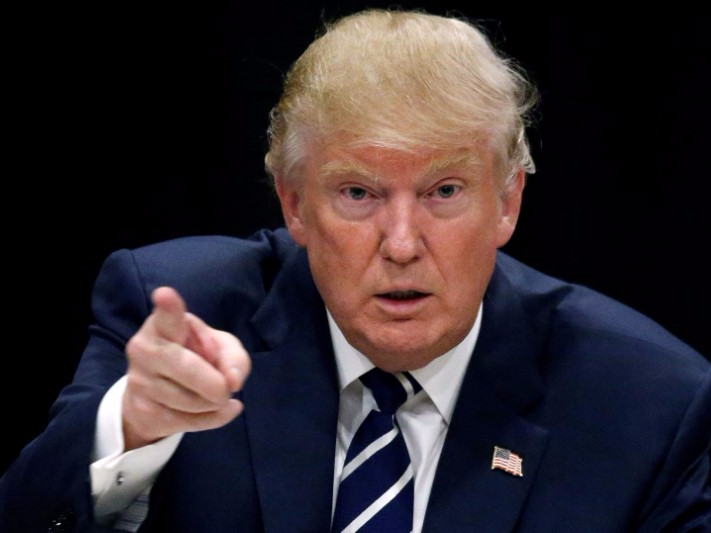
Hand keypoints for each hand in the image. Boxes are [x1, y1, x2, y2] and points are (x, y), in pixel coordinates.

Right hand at [121, 286, 250, 449]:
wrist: (156, 392)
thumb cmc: (194, 356)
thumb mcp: (220, 348)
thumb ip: (233, 357)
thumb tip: (233, 382)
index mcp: (163, 324)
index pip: (167, 316)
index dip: (168, 307)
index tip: (166, 295)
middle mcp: (144, 349)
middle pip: (188, 368)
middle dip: (216, 383)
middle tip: (227, 388)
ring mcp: (140, 382)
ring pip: (193, 401)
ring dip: (216, 402)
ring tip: (214, 393)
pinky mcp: (143, 412)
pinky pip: (191, 422)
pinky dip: (215, 418)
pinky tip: (220, 409)